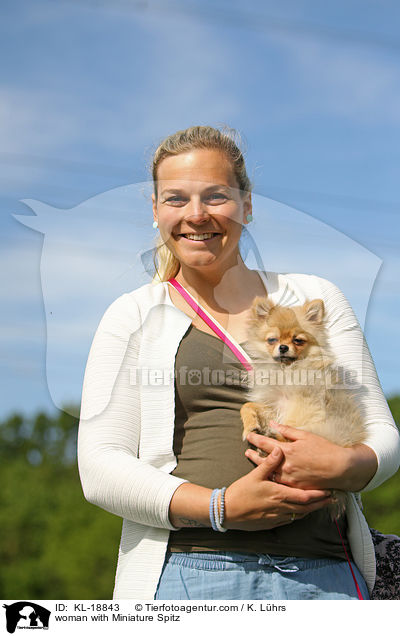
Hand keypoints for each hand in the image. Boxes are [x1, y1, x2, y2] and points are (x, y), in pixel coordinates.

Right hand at [224, 446, 331, 530]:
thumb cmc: (241, 492)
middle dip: (319, 504)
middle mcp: (281, 508)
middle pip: (306, 508)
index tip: (329, 491)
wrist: (228, 511)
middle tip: (330, 499)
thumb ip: (270, 463)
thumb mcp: (255, 475)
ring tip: (319, 504)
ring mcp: (277, 517)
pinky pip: (290, 519)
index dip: (318, 495)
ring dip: (310, 510)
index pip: (305, 496)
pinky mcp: (271, 523)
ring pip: (299, 515)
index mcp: (279, 494)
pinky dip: (298, 515)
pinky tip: (299, 511)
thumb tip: (279, 449)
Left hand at [245, 423, 377, 490]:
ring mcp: (290, 478)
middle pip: (264, 460)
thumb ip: (287, 430)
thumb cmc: (324, 449)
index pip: (266, 443)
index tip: (249, 436)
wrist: (339, 468)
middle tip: (247, 452)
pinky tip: (269, 477)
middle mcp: (286, 465)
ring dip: (261, 467)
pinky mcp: (295, 487)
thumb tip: (272, 423)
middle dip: (254, 455)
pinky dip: (273, 479)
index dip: (255, 439)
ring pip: (270, 473)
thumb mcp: (305, 436)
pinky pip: (280, 484)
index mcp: (287, 450)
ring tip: (255, 463)